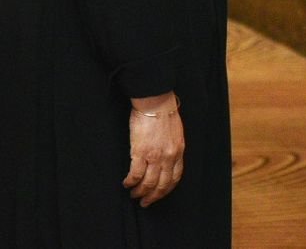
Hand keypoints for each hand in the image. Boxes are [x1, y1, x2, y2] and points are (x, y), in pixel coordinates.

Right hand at [124, 92, 184, 206]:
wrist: (155, 102)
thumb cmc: (164, 113)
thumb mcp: (176, 133)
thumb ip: (173, 147)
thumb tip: (167, 158)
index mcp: (178, 151)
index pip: (175, 177)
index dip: (166, 189)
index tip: (159, 194)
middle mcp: (168, 157)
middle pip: (162, 184)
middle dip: (153, 196)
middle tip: (145, 202)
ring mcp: (155, 156)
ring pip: (148, 183)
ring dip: (140, 192)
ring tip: (134, 195)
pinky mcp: (140, 152)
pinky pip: (135, 174)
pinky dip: (131, 182)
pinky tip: (127, 184)